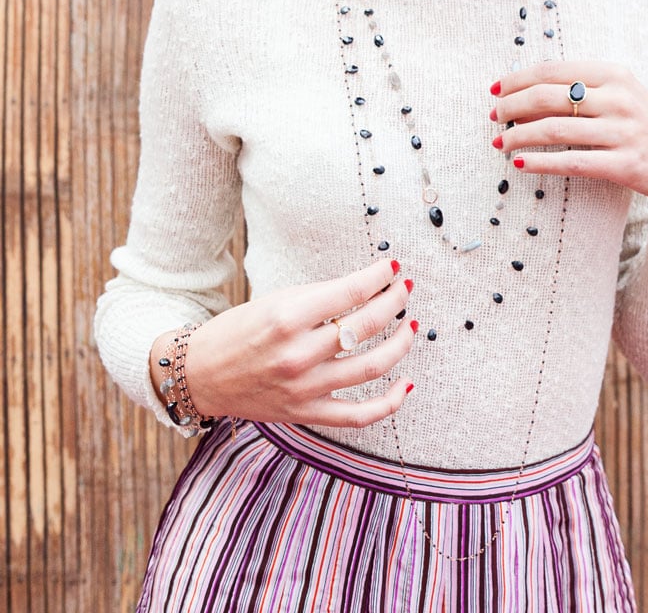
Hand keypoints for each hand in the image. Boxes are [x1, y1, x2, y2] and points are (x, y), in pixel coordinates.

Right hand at [153, 258, 415, 428]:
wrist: (202, 375)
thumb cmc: (240, 330)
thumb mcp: (275, 300)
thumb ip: (320, 298)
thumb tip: (367, 287)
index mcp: (288, 316)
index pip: (351, 292)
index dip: (379, 277)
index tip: (393, 269)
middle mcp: (299, 353)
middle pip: (367, 326)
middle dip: (394, 302)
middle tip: (404, 290)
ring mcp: (305, 388)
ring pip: (372, 367)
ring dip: (400, 343)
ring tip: (410, 326)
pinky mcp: (307, 414)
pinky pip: (360, 415)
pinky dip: (390, 402)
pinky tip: (406, 383)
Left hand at [490, 61, 647, 198]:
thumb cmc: (641, 122)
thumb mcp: (618, 93)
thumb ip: (579, 87)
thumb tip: (522, 92)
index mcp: (613, 74)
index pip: (552, 71)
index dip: (517, 79)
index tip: (495, 89)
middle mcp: (618, 99)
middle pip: (548, 97)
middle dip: (512, 106)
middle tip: (493, 116)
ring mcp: (623, 132)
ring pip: (555, 130)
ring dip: (518, 136)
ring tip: (500, 143)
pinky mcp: (625, 164)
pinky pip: (572, 162)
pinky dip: (540, 162)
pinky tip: (520, 164)